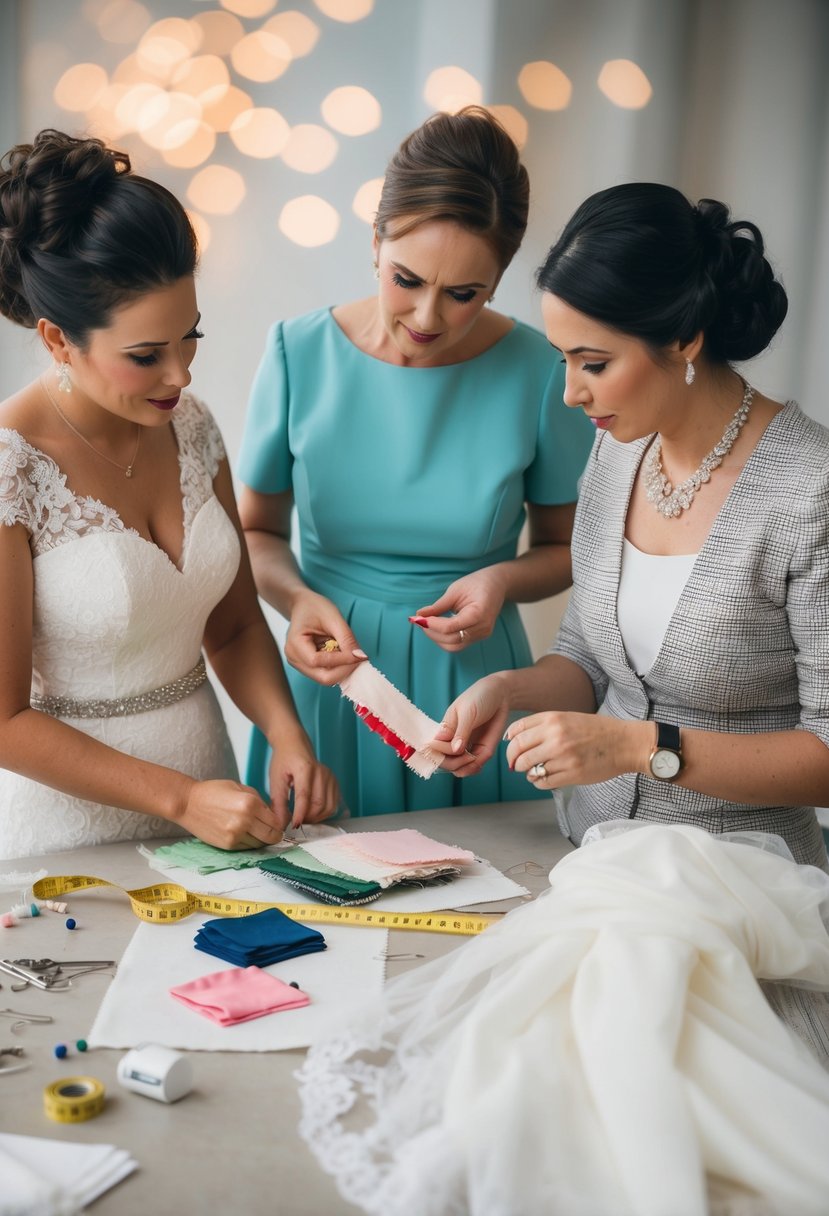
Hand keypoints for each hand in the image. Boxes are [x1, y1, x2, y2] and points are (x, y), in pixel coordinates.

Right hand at [178, 779, 284, 848]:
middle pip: (271, 836)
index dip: (280, 824)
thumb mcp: (241, 788)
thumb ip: (259, 801)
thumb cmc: (214, 792)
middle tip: (274, 833)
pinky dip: (249, 842)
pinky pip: (246, 847)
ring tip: (256, 832)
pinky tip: (244, 834)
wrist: (188, 803)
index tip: (280, 825)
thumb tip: (273, 815)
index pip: (276, 821)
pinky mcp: (227, 844)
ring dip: (261, 840)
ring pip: (259, 844)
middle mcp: (245, 820)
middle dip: (275, 836)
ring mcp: (235, 834)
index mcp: (250, 803)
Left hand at [267, 728, 341, 828]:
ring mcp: (330, 777)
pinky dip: (324, 813)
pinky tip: (312, 811)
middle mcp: (321, 772)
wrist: (294, 745)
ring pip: (329, 807)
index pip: (305, 796)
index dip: (300, 814)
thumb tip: (281, 824)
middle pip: (319, 804)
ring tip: (304, 817)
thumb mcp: (275, 780)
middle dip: (308, 818)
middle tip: (296, 821)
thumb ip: (278, 803)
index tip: (294, 826)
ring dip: (317, 818)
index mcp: (304, 769)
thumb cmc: (283, 760)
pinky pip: (333, 804)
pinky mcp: (335, 782)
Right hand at [284, 590, 367, 684]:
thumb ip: (346, 638)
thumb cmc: (315, 608)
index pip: (318, 661)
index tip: (360, 655)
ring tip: (347, 650)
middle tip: (358, 656)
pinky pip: (327, 673)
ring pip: (327, 678)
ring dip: (342, 668)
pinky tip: (340, 652)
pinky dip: (339, 666)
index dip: (342, 661)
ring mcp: (300, 665)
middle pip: (323, 677)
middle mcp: (294, 659)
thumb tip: (360, 656)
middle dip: (344, 669)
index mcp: (294, 645)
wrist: (303, 606)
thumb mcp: (333, 617)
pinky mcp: (308, 667)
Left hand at [411, 567, 506, 651]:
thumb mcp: (455, 590)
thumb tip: (419, 614)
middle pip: (452, 640)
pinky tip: (436, 627)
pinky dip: (444, 638)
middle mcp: (483, 628)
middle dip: (432, 632)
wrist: (498, 584)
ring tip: (426, 624)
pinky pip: (459, 643)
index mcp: (479, 614)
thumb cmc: (477, 583)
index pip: (451, 628)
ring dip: (437, 638)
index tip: (418, 617)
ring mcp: (482, 634)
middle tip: (418, 620)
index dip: (431, 625)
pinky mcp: (479, 636)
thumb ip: (438, 606)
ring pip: (454, 646)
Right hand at [429, 674, 511, 776]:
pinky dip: (474, 769)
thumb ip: (460, 731)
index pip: (434, 749)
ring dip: (465, 768)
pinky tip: (478, 762)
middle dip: (454, 763)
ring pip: (458, 768)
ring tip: (474, 758)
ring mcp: (467, 746)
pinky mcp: (480, 749)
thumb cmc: (479, 697)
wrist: (500, 694)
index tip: (453, 747)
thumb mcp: (467, 711)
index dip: (441, 754)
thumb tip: (454, 749)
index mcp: (444, 730)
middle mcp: (453, 740)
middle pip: (445, 763)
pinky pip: (473, 766)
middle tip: (467, 755)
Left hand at [504, 712, 650, 788]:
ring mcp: (563, 756)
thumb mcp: (567, 718)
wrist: (624, 743)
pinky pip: (543, 782)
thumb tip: (513, 739)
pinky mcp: (571, 774)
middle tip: (515, 765)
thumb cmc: (596, 731)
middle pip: (518, 751)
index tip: (512, 749)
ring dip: (527, 772)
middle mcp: (555, 736)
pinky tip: (544, 778)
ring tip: (533, 771)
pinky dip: (538, 782)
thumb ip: (542, 725)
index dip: (509, 743)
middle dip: (513, 761)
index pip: (516, 730)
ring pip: (529, 768)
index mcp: (553, 719)